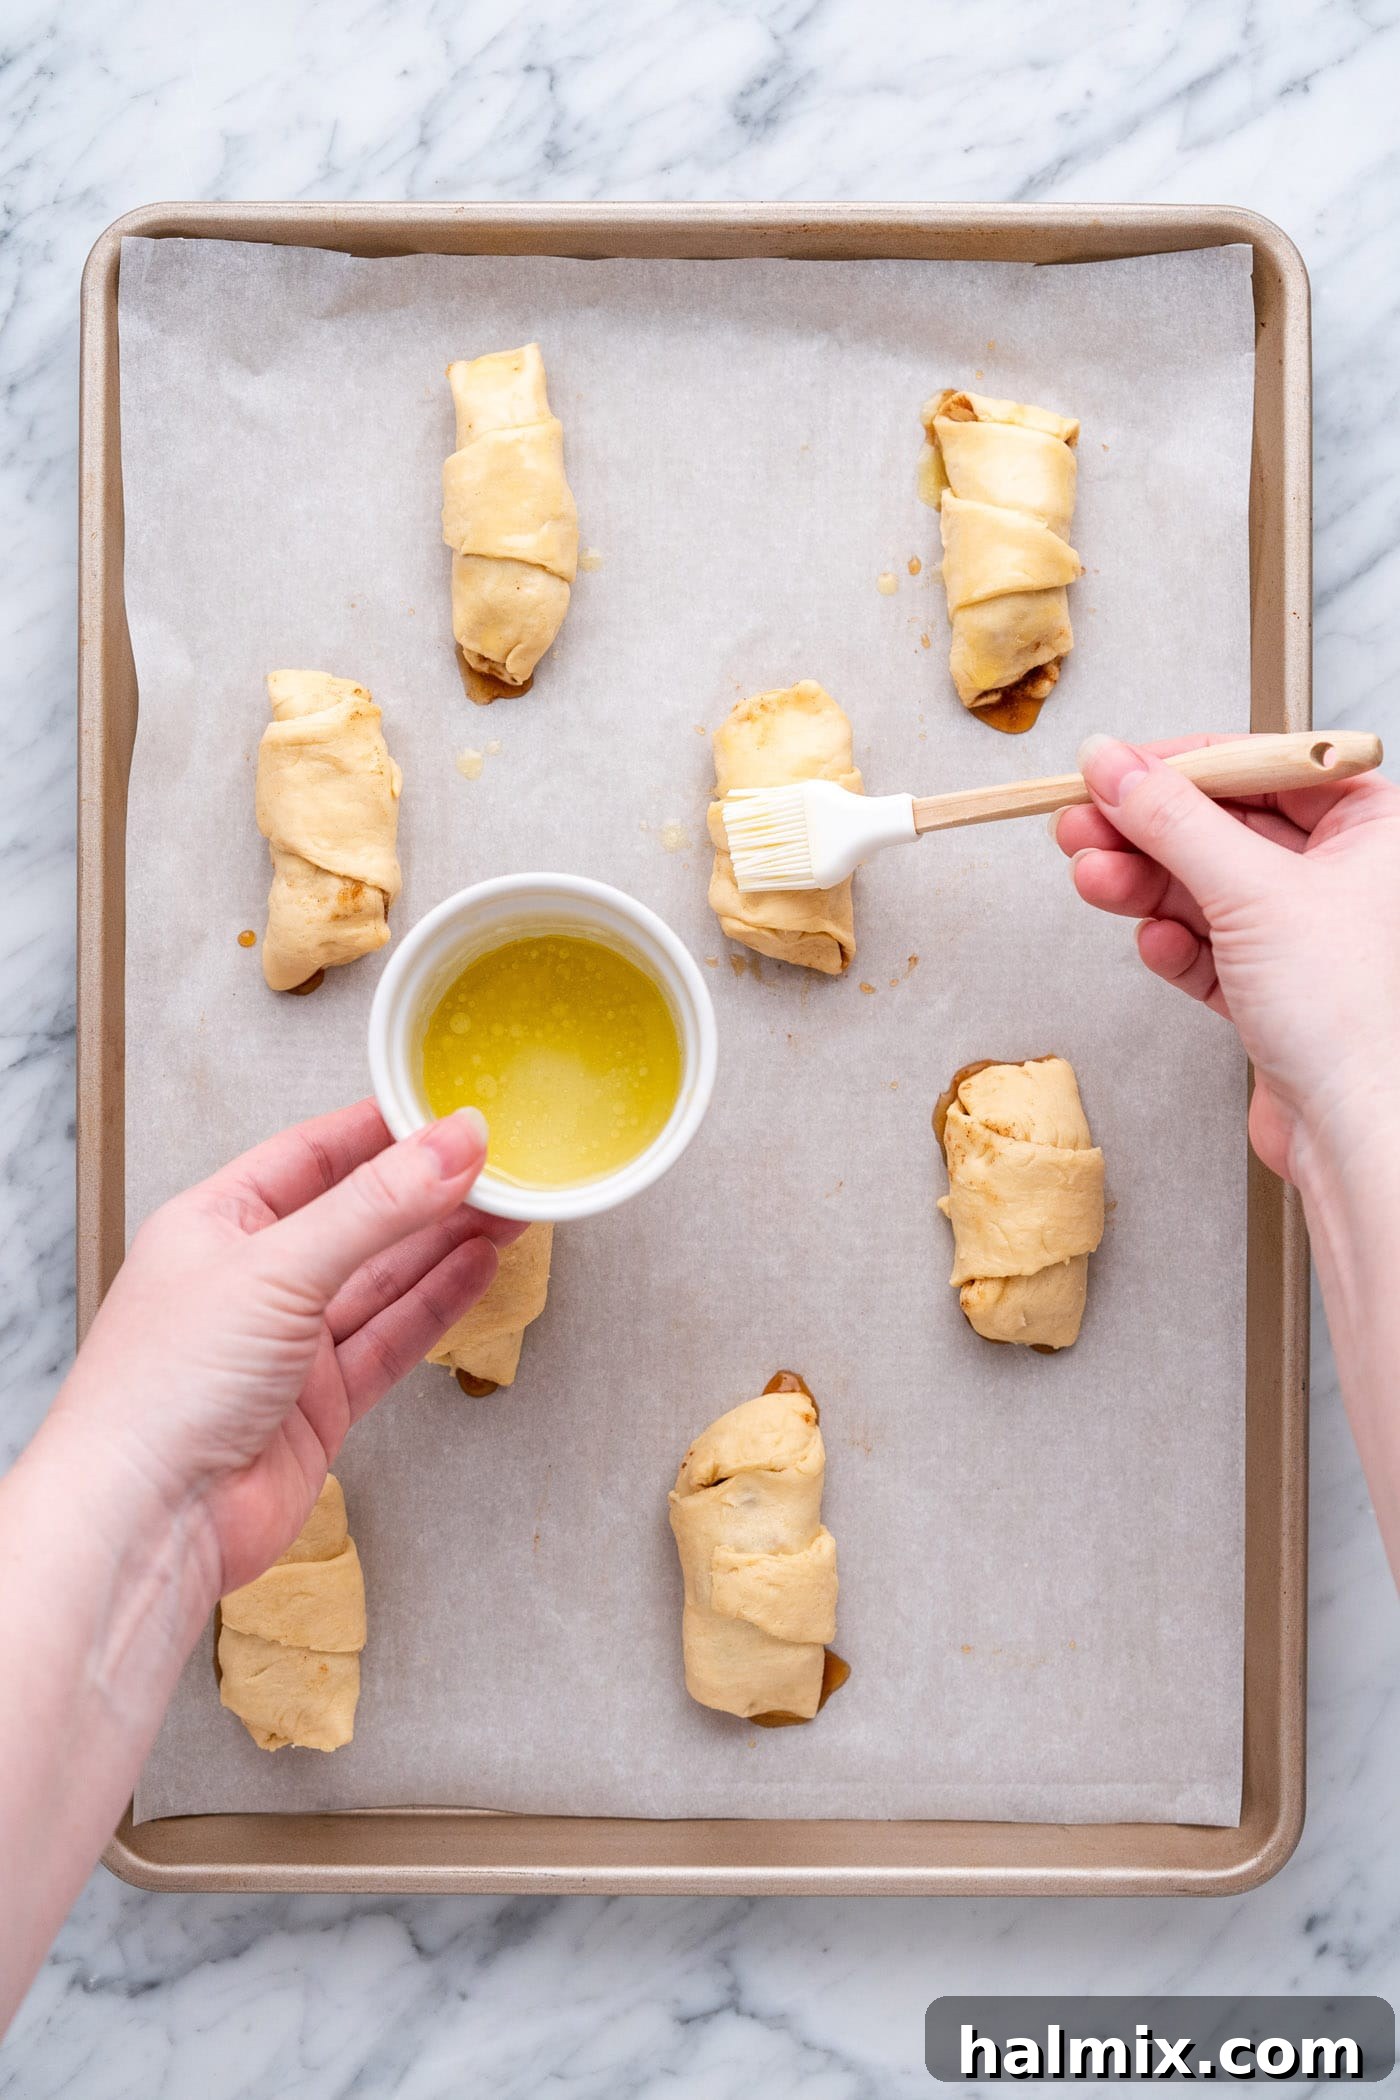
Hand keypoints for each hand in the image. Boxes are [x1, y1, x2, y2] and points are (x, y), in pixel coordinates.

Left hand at [53, 1099, 520, 1596]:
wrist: (148, 1525)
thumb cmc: (160, 1394)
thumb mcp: (276, 1269)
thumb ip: (374, 1208)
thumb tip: (448, 1147)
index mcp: (214, 1224)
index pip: (312, 1154)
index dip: (384, 1132)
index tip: (449, 1115)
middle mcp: (250, 1281)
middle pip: (359, 1217)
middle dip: (429, 1190)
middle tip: (498, 1164)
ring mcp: (288, 1346)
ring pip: (384, 1279)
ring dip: (445, 1242)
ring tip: (506, 1207)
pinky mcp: (320, 1405)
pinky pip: (392, 1339)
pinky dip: (438, 1303)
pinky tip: (476, 1267)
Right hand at [1053, 734, 1399, 1183]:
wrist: (1361, 1134)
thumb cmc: (1357, 1018)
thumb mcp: (1251, 891)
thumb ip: (1172, 820)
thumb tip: (1114, 765)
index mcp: (1373, 828)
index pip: (1264, 766)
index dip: (1181, 764)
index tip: (1113, 767)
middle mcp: (1345, 876)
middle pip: (1225, 827)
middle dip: (1147, 830)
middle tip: (1081, 824)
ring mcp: (1308, 936)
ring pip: (1207, 889)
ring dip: (1145, 885)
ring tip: (1095, 879)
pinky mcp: (1274, 991)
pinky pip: (1209, 948)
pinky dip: (1174, 944)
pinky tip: (1155, 943)